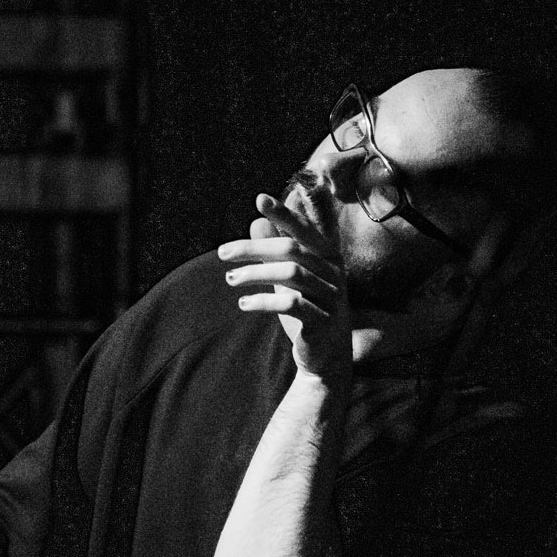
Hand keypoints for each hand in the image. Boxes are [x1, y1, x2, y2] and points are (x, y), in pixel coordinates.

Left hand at [218, 193, 351, 381]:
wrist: (326, 357)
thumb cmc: (308, 311)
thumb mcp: (290, 279)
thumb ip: (276, 250)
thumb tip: (256, 221)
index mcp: (328, 257)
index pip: (304, 229)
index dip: (284, 213)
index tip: (259, 199)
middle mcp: (333, 273)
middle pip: (292, 249)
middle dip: (254, 248)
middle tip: (222, 253)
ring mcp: (331, 297)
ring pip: (291, 274)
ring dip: (255, 274)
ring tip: (231, 279)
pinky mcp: (322, 321)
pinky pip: (292, 304)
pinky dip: (264, 301)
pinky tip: (244, 303)